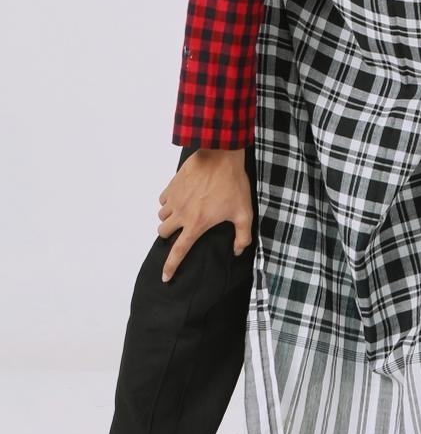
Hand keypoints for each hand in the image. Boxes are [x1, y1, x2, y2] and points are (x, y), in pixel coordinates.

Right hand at [157, 149, 252, 280]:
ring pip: (161, 215)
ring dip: (169, 218)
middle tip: (182, 229)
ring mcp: (175, 199)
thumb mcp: (244, 212)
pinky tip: (181, 198)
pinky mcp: (172, 185)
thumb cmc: (233, 184)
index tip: (164, 277)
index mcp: (197, 224)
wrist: (221, 156)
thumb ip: (242, 235)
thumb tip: (237, 251)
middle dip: (168, 235)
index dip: (170, 266)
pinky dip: (168, 202)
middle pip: (162, 232)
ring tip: (183, 212)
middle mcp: (181, 214)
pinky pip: (163, 199)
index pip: (179, 251)